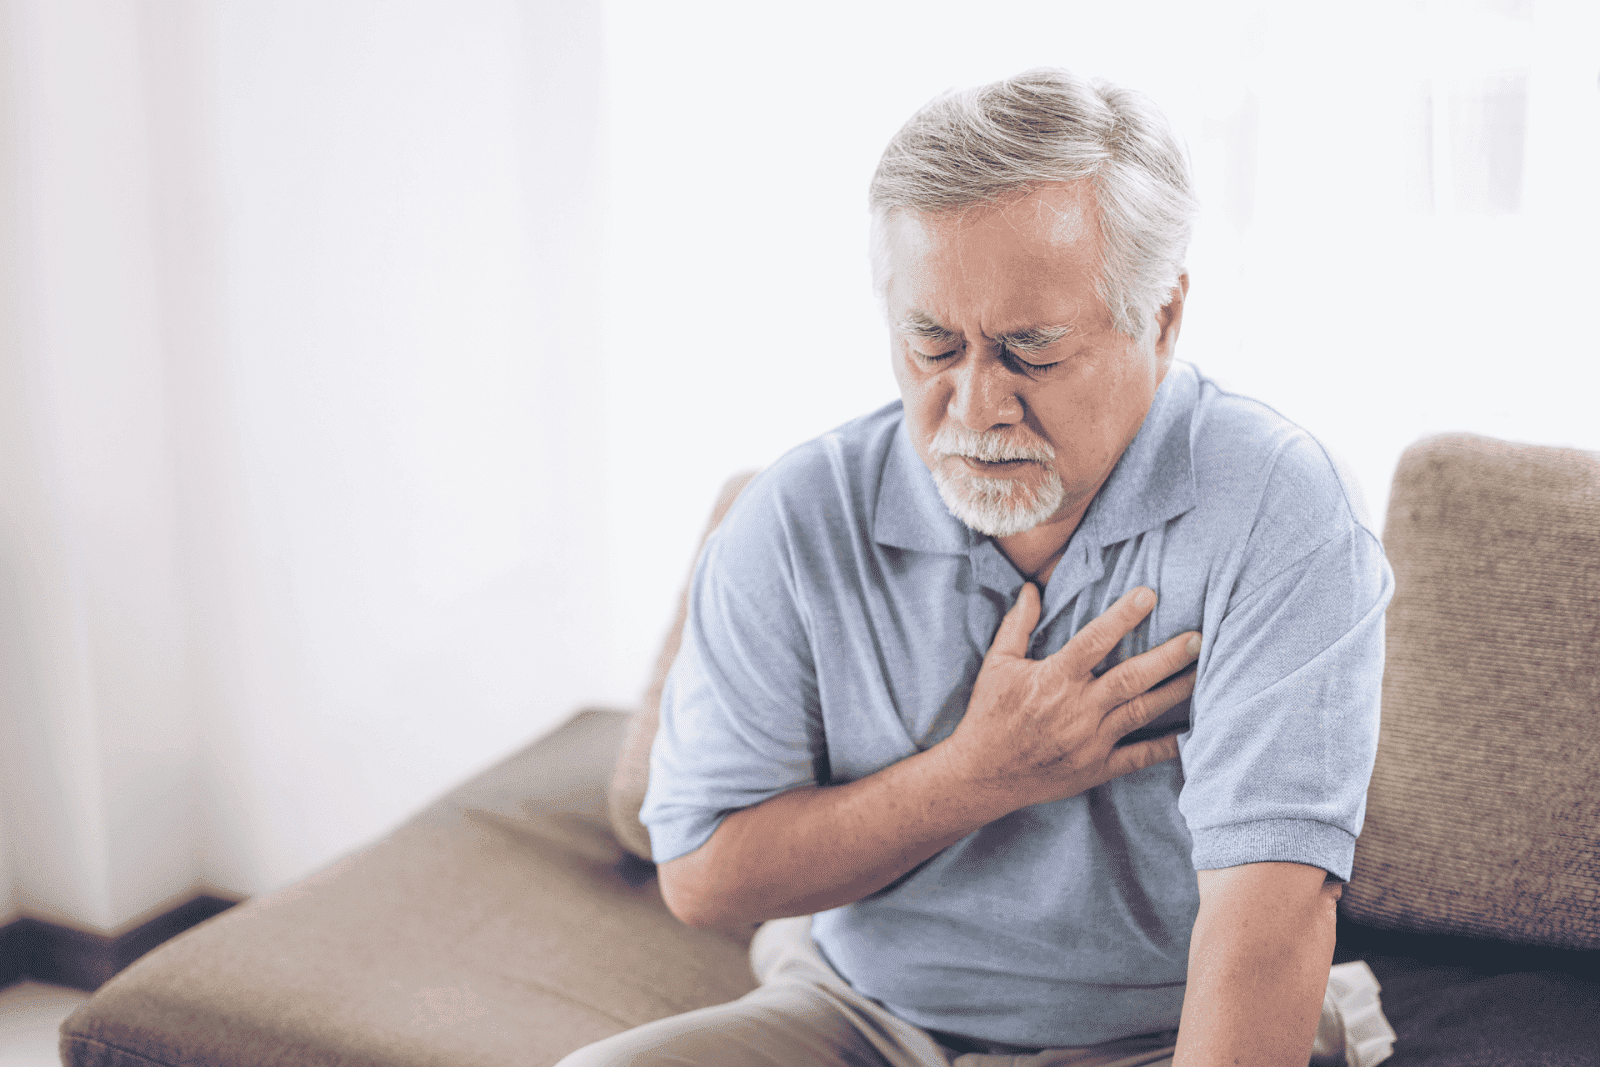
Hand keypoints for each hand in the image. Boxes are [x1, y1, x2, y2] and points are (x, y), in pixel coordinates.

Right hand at [937, 584, 1198, 810]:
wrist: (983, 774)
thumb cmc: (989, 715)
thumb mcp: (997, 664)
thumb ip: (1017, 625)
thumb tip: (1031, 588)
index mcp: (1054, 679)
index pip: (1095, 640)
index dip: (1124, 615)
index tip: (1150, 594)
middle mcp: (1077, 708)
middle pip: (1131, 677)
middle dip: (1168, 656)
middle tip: (1198, 639)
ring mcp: (1090, 740)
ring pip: (1142, 711)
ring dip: (1175, 691)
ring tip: (1202, 673)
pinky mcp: (1097, 767)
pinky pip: (1139, 757)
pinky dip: (1167, 746)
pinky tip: (1190, 732)